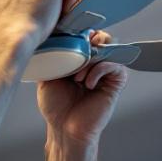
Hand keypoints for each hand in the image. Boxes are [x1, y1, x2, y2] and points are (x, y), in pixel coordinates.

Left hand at [36, 30, 127, 146]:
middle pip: (100, 36)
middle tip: (75, 55)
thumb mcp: (46, 75)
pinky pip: (115, 65)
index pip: (85, 34)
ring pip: (109, 47)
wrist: (64, 128)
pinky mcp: (115, 82)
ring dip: (91, 58)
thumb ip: (51, 55)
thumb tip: (49, 37)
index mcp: (78, 57)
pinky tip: (87, 84)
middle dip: (87, 42)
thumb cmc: (55, 105)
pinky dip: (99, 70)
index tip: (68, 36)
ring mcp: (106, 72)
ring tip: (77, 77)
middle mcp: (94, 62)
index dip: (79, 32)